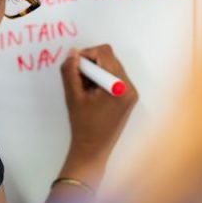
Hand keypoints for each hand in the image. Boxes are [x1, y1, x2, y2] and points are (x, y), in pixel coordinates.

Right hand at [59, 45, 137, 187]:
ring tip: (85, 89)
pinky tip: (92, 94)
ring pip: (110, 66)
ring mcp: (131, 92)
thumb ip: (70, 71)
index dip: (87, 54)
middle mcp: (130, 87)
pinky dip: (100, 78)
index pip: (105, 53)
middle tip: (78, 80)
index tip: (75, 67)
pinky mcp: (128, 97)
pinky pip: (114, 76)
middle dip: (91, 64)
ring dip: (95, 72)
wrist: (93, 150)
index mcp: (120, 86)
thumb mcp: (72, 95)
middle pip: (109, 58)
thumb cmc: (83, 125)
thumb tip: (73, 52)